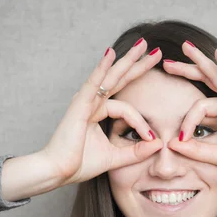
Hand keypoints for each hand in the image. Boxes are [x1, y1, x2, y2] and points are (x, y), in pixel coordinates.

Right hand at [41, 39, 163, 185]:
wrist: (57, 171)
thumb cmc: (79, 164)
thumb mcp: (115, 157)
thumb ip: (136, 151)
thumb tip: (159, 143)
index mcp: (97, 113)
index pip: (126, 108)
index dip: (142, 122)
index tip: (152, 138)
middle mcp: (91, 103)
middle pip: (120, 80)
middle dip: (138, 65)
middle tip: (156, 51)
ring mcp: (85, 102)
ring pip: (111, 78)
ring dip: (127, 61)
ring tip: (143, 45)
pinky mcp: (79, 106)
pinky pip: (93, 84)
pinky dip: (102, 69)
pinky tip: (111, 55)